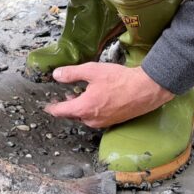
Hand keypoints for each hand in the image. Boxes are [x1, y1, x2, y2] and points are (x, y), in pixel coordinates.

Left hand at [44, 62, 174, 128]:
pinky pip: (96, 118)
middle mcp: (92, 120)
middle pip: (72, 115)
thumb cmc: (120, 80)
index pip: (61, 112)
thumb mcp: (92, 71)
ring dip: (79, 107)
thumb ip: (72, 73)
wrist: (146, 89)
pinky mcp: (113, 121)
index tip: (47, 105)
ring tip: (80, 95)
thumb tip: (57, 75)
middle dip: (67, 106)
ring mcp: (103, 123)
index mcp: (83, 108)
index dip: (52, 107)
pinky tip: (96, 98)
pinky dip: (91, 110)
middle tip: (63, 95)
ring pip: (85, 117)